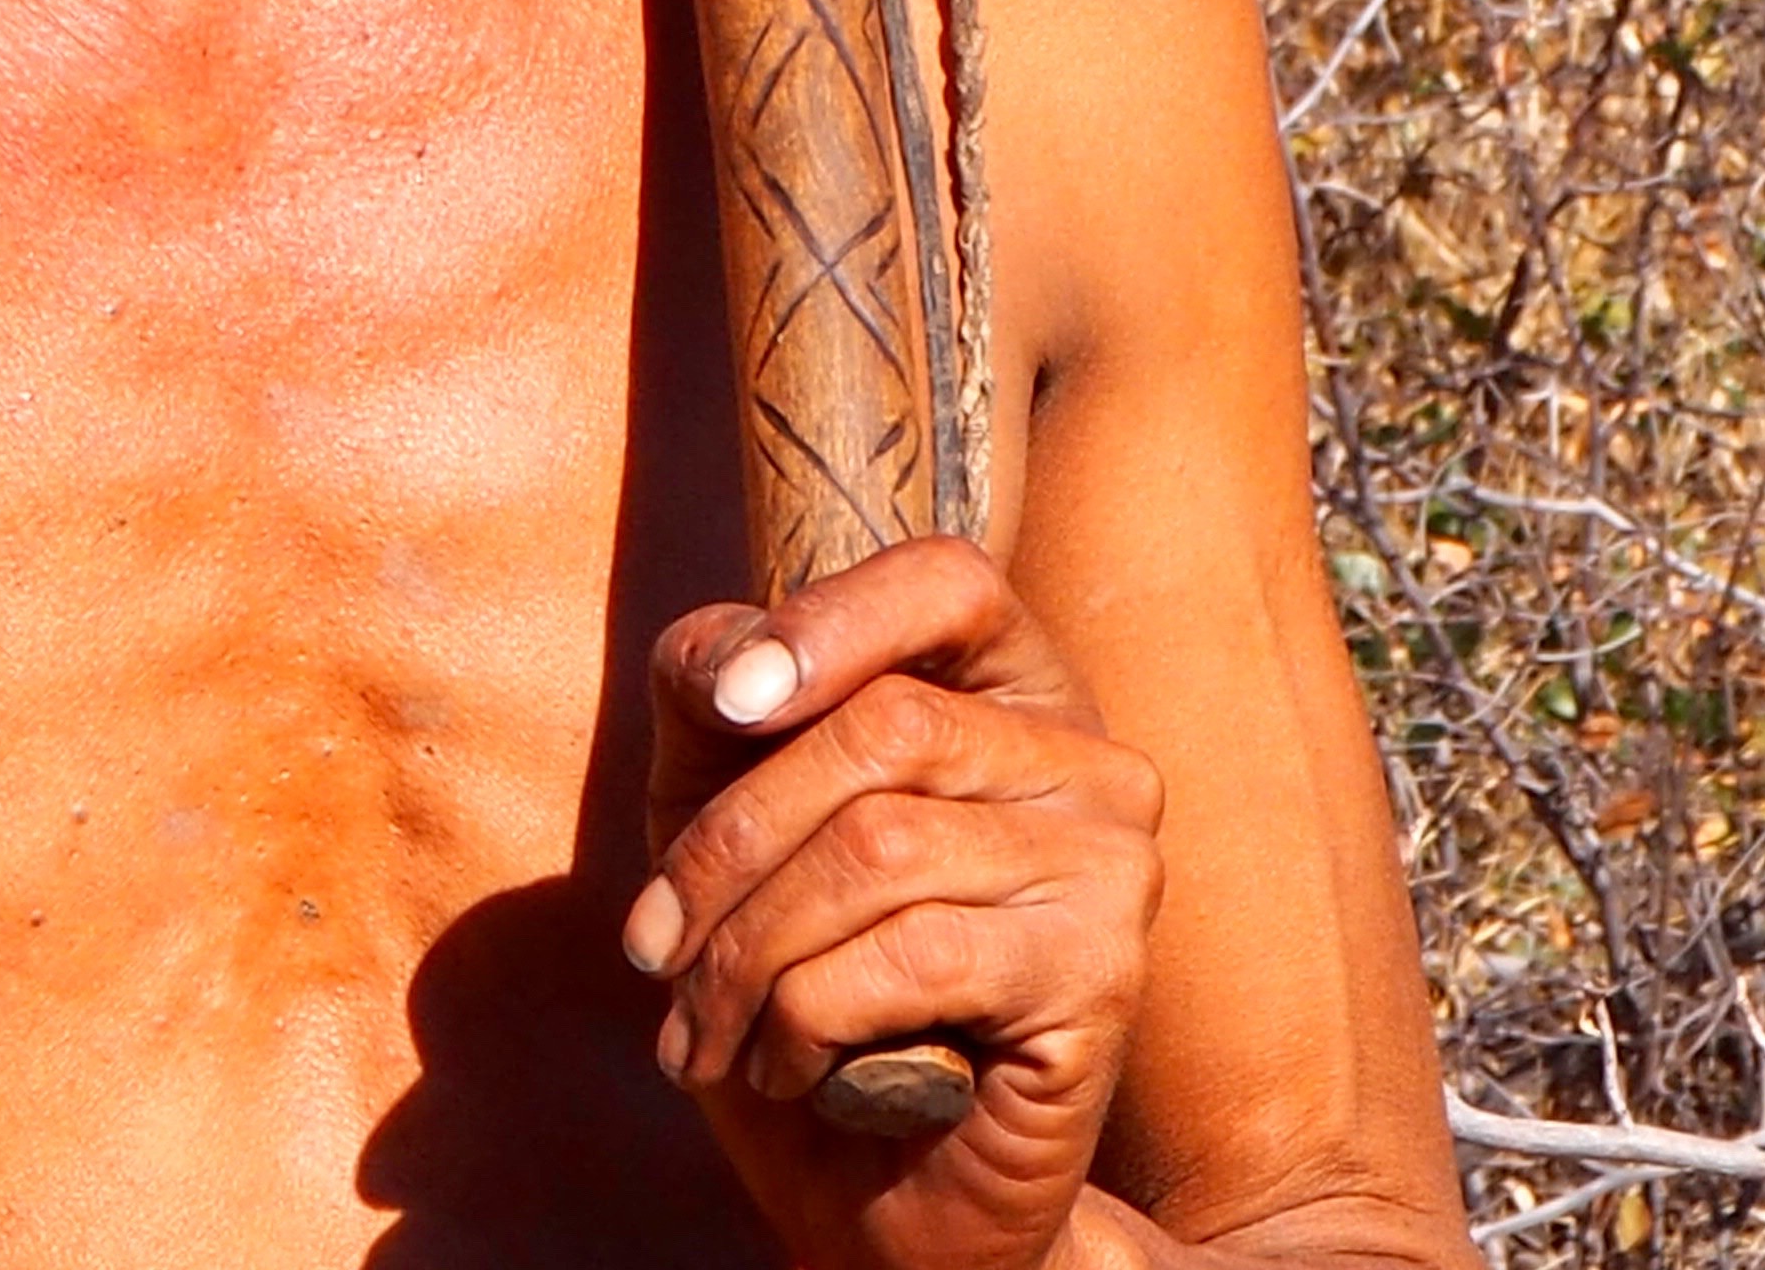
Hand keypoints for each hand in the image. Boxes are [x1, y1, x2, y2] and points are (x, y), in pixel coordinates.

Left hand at [627, 536, 1164, 1269]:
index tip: (725, 705)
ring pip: (878, 848)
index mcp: (1009, 687)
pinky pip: (913, 958)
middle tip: (652, 950)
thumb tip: (728, 660)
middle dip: (725, 847)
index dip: (828, 622)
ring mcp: (1112, 869)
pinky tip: (786, 1066)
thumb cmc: (795, 966)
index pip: (948, 578)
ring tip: (701, 1029)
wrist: (873, 1186)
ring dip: (744, 953)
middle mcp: (1089, 762)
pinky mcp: (1107, 980)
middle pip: (880, 726)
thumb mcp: (719, 800)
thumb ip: (715, 691)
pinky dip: (806, 1016)